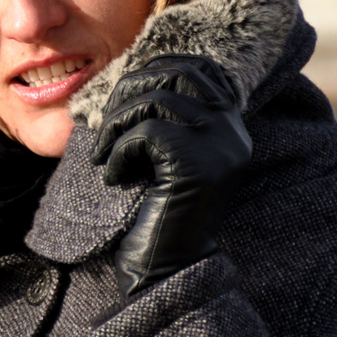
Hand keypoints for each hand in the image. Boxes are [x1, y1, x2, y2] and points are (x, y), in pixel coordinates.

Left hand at [90, 55, 251, 297]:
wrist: (168, 269)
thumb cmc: (157, 212)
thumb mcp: (164, 156)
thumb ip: (165, 117)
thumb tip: (133, 75)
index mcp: (230, 127)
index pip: (197, 68)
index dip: (155, 69)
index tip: (124, 96)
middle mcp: (232, 132)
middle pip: (173, 75)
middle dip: (127, 93)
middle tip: (105, 128)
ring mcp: (219, 147)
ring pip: (155, 100)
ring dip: (116, 125)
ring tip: (105, 156)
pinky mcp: (197, 165)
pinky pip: (145, 133)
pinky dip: (120, 152)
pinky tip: (116, 178)